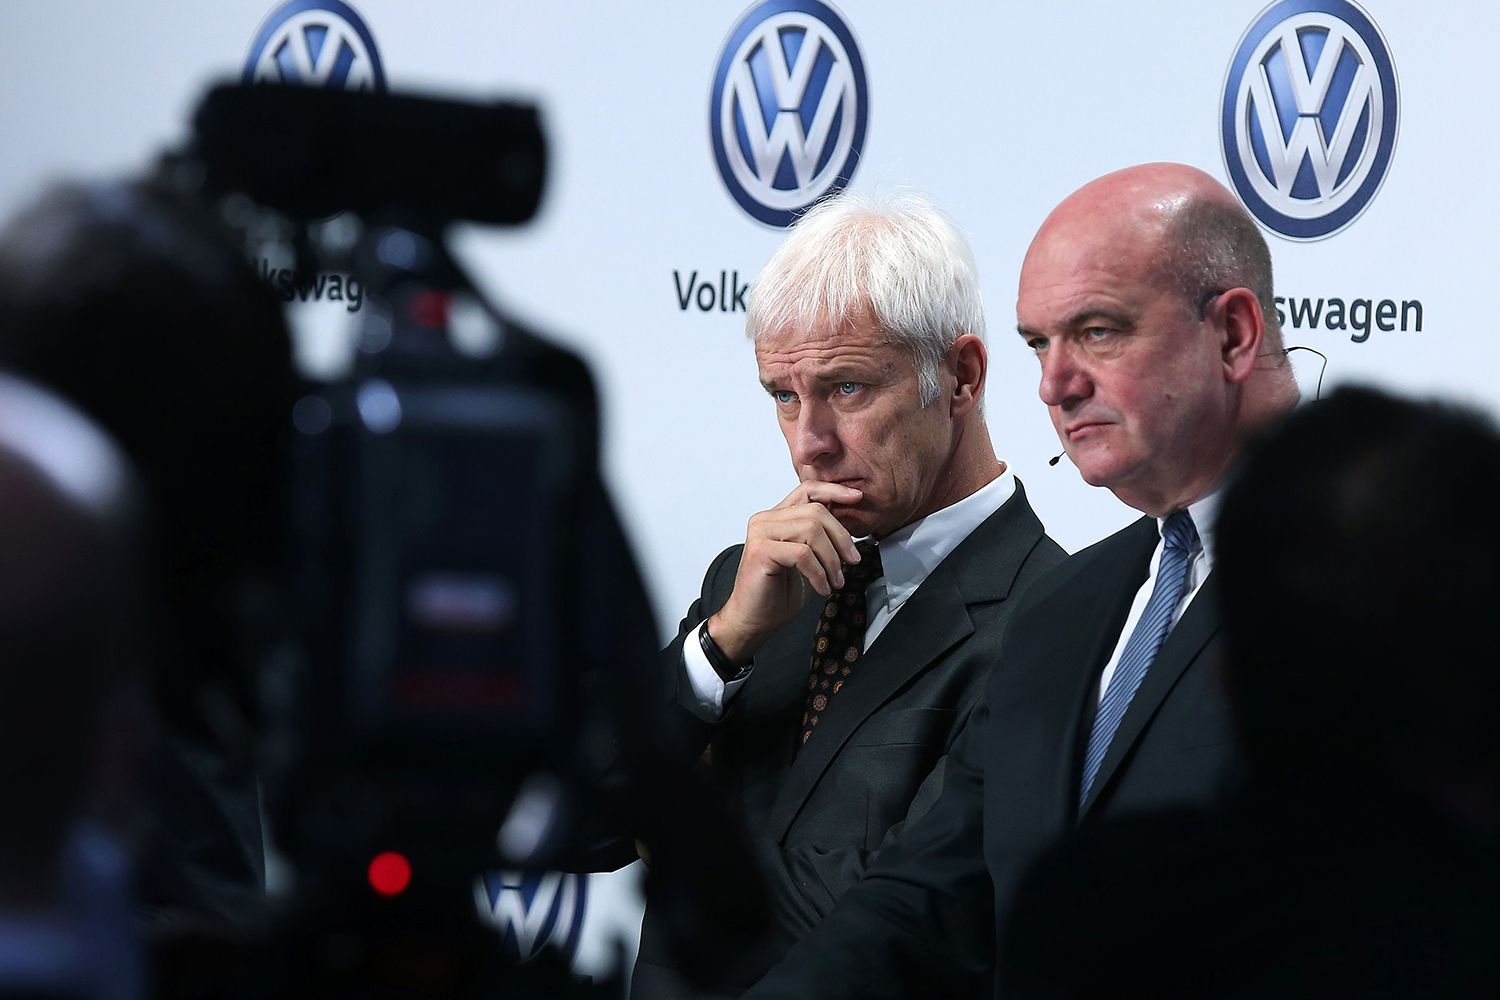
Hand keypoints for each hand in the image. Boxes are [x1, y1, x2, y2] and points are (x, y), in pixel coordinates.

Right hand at [707, 481, 863, 666]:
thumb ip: (818, 536)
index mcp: (776, 516)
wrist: (752, 620)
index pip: (808, 490)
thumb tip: (849, 522)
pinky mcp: (761, 551)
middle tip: (852, 562)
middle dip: (841, 538)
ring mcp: (761, 533)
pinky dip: (819, 574)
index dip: (834, 490)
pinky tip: (822, 588)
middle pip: (816, 512)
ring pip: (812, 531)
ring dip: (831, 560)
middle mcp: (766, 519)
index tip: (857, 497)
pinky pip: (803, 554)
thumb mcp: (806, 558)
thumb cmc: (777, 591)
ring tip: (835, 581)